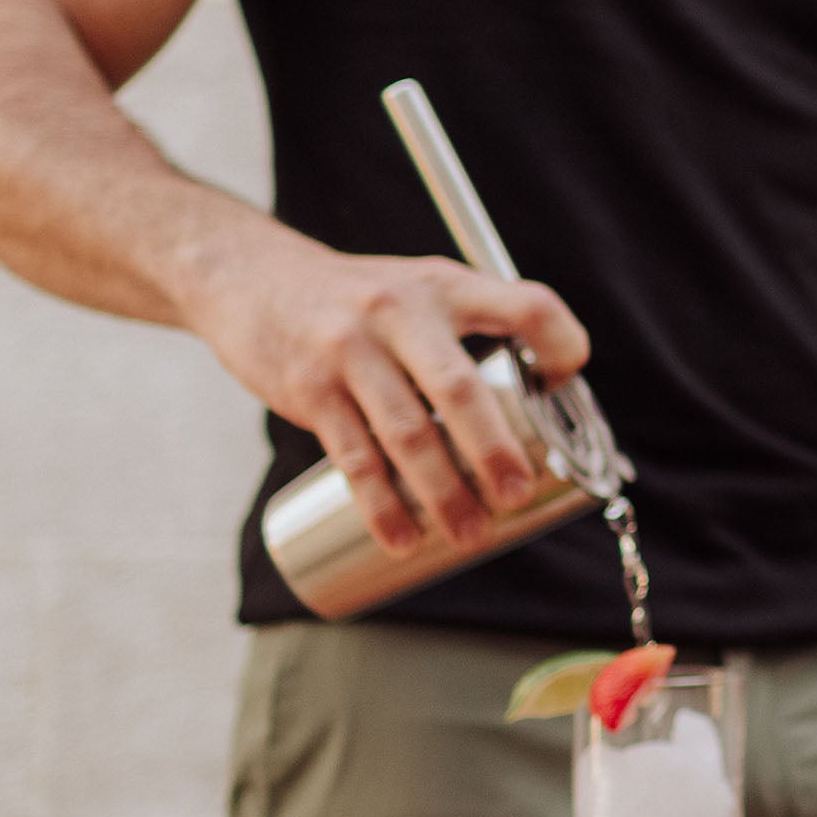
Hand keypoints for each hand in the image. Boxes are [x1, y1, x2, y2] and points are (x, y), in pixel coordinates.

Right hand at [183, 230, 590, 554]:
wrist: (252, 277)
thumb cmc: (357, 298)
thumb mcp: (421, 288)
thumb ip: (471, 329)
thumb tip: (536, 405)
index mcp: (446, 286)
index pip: (527, 305)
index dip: (561, 342)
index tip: (565, 383)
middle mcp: (402, 312)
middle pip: (460, 389)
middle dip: (495, 450)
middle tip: (516, 495)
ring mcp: (351, 351)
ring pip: (407, 434)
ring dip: (443, 494)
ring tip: (469, 535)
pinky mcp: (311, 389)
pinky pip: (354, 458)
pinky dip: (382, 505)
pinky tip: (401, 538)